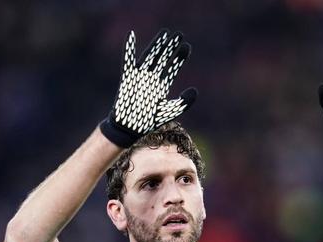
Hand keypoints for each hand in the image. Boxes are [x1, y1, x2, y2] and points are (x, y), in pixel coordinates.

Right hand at [100, 29, 196, 147]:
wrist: (129, 127)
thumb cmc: (149, 121)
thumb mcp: (170, 111)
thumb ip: (184, 102)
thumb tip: (194, 90)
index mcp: (161, 86)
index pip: (172, 68)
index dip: (179, 57)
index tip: (187, 46)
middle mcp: (151, 79)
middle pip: (162, 58)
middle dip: (170, 47)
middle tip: (179, 34)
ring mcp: (139, 77)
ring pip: (150, 56)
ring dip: (157, 44)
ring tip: (165, 33)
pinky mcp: (127, 77)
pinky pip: (128, 60)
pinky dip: (129, 48)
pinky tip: (132, 35)